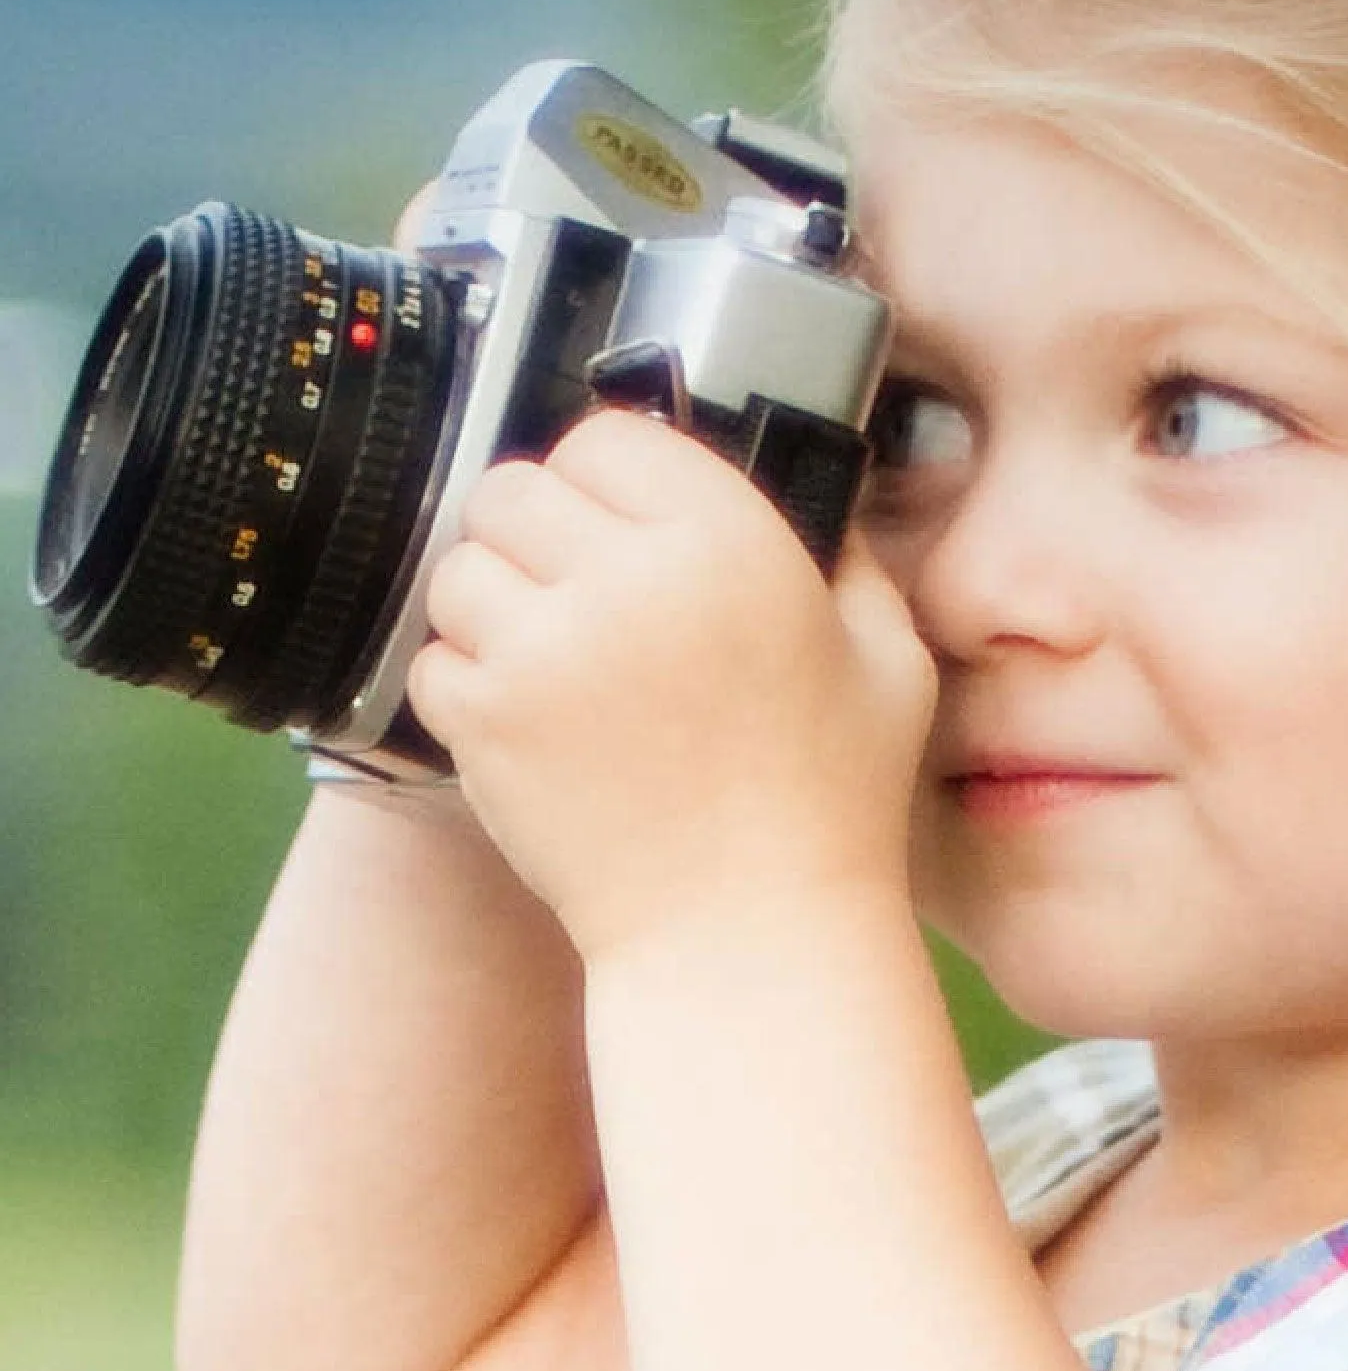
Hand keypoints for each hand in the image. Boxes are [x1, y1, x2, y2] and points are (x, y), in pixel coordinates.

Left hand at [405, 406, 935, 964]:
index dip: (615, 474)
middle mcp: (625, 581)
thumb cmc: (832, 804)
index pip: (610, 436)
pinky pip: (436, 655)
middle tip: (578, 583)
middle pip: (514, 486)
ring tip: (552, 650)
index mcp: (730, 544)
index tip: (630, 516)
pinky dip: (470, 677)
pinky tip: (534, 714)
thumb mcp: (890, 658)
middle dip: (541, 528)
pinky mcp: (485, 723)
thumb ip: (849, 558)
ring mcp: (542, 652)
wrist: (749, 935)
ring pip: (460, 566)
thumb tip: (814, 501)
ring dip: (497, 597)